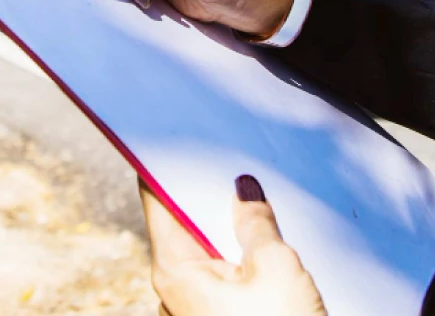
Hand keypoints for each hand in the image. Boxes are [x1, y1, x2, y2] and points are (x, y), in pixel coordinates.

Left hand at [142, 176, 326, 315]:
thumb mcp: (277, 270)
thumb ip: (257, 222)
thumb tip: (244, 189)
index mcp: (173, 270)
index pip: (157, 200)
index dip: (165, 164)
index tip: (170, 135)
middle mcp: (172, 292)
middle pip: (181, 224)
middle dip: (207, 198)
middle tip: (232, 166)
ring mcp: (190, 311)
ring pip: (203, 254)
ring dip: (225, 232)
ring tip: (253, 205)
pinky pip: (217, 280)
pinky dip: (235, 260)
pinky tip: (260, 246)